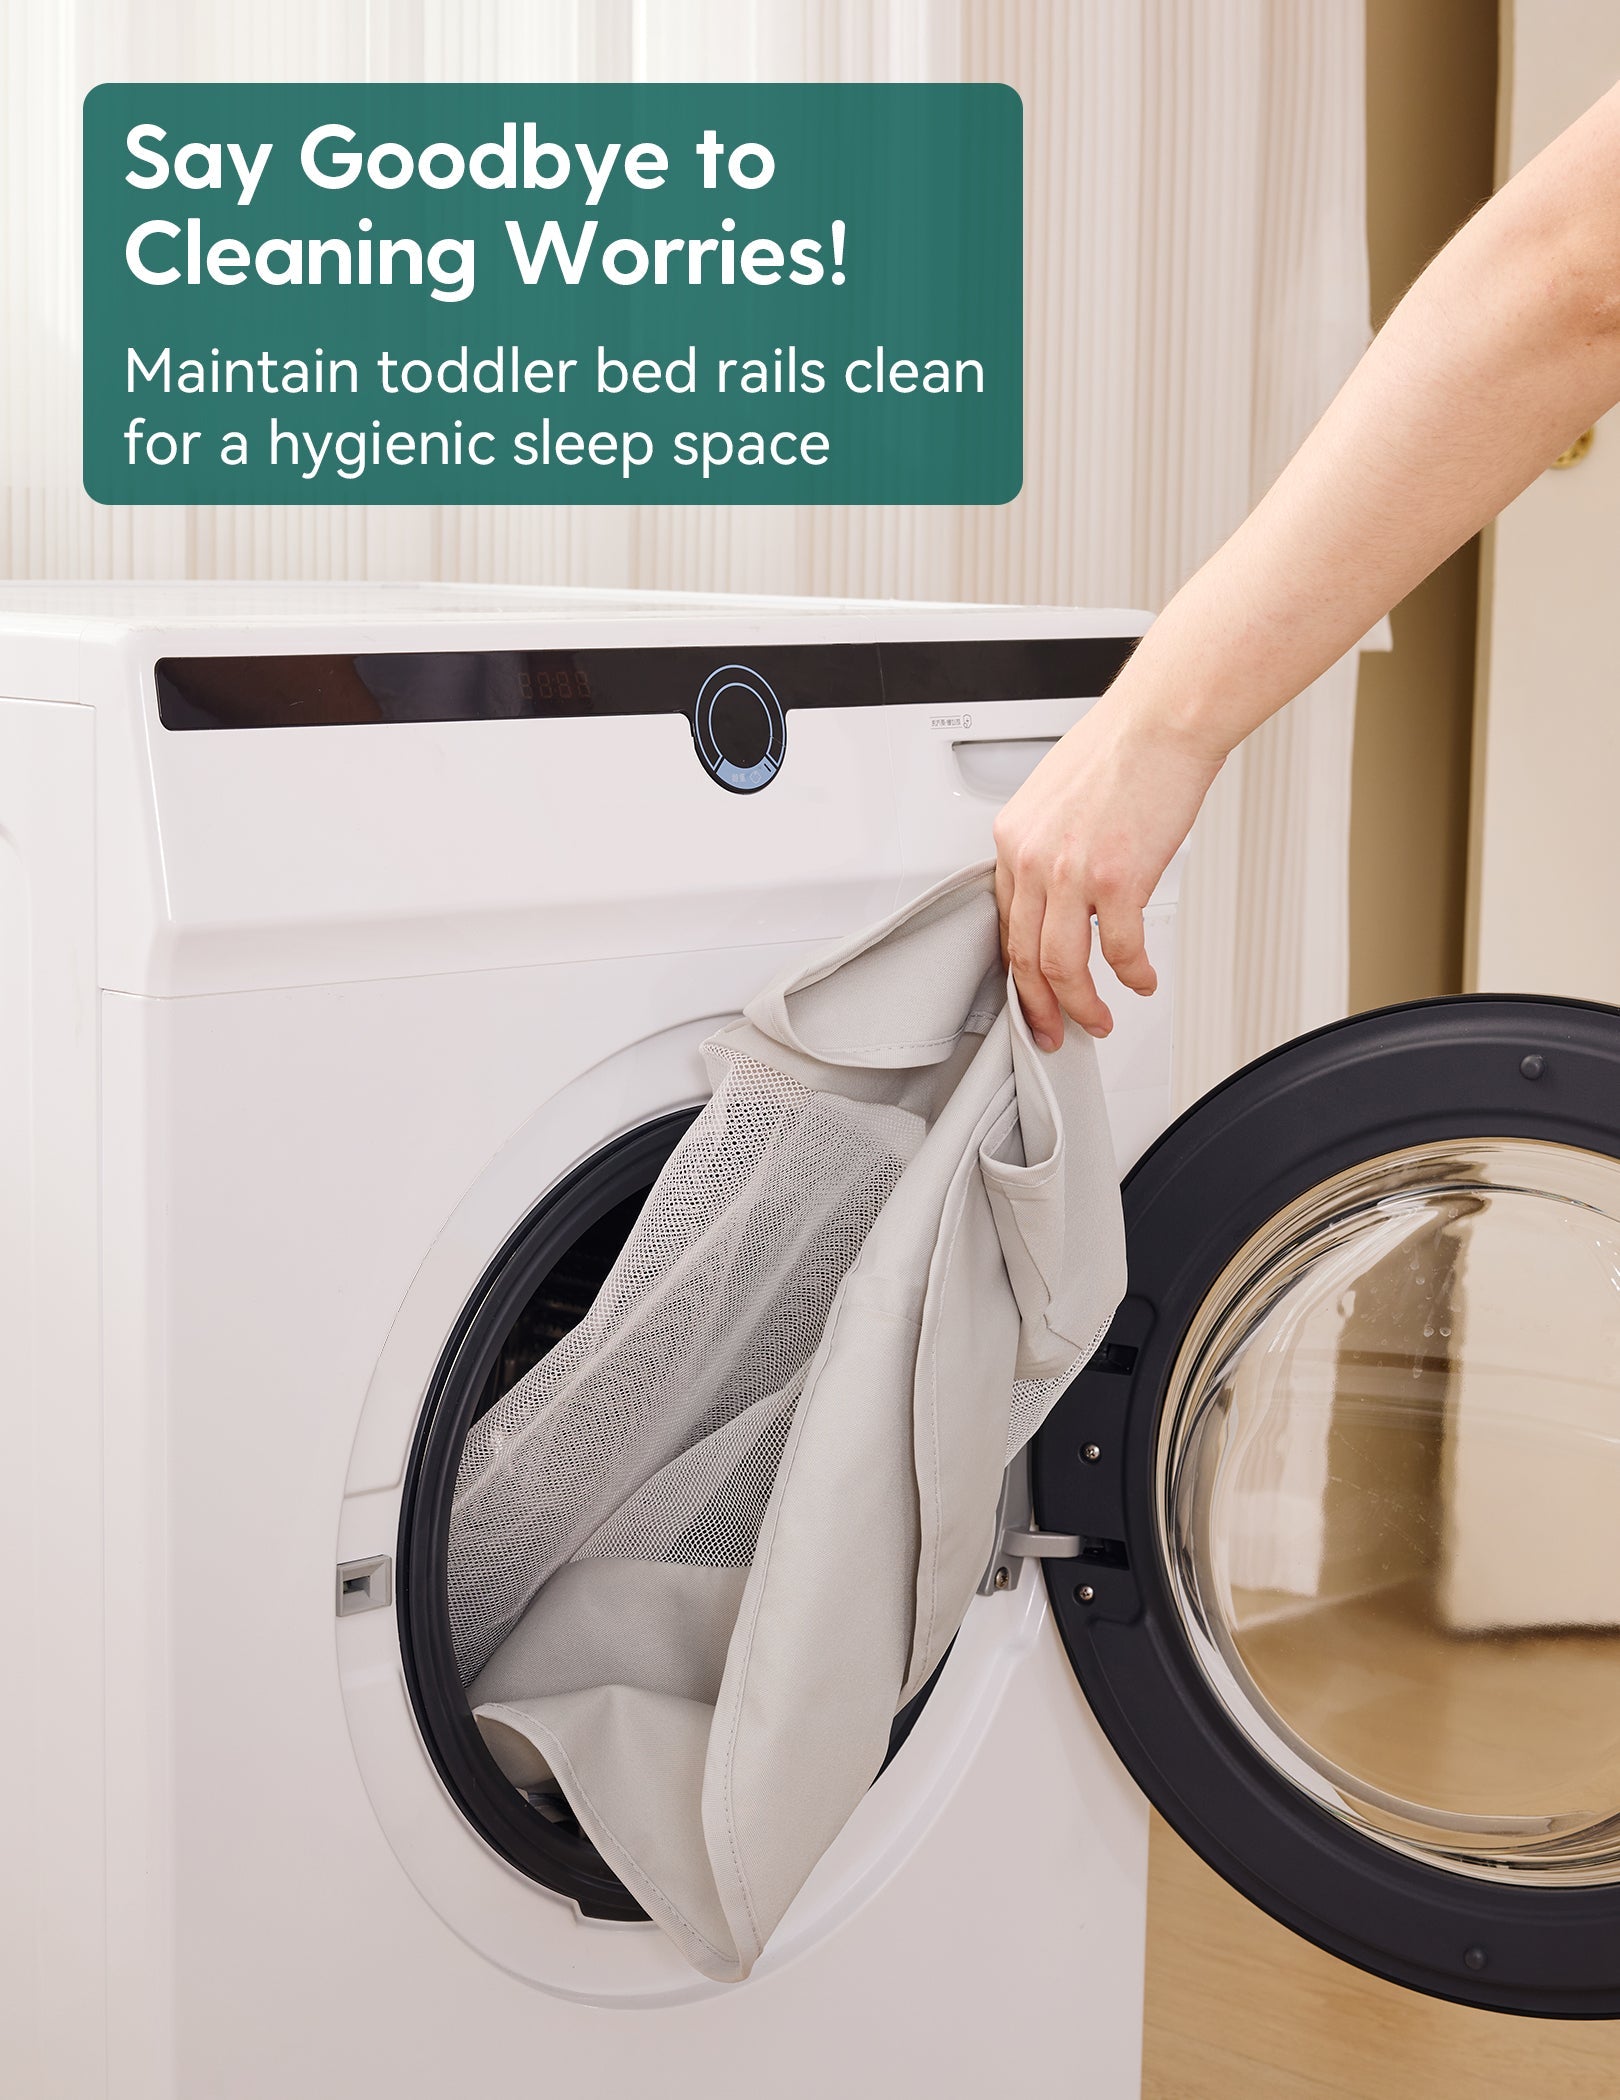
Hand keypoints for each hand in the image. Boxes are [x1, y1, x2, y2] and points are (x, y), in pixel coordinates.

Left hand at [993, 691, 1224, 1046]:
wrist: (1165, 720)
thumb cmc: (1124, 747)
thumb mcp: (1057, 796)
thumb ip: (1049, 845)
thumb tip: (1061, 890)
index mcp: (1013, 838)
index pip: (1006, 923)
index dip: (1018, 969)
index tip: (1031, 991)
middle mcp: (1033, 858)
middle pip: (1025, 957)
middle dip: (1040, 1006)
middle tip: (1053, 1029)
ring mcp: (1072, 873)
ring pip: (1063, 968)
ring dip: (1082, 1005)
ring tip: (1099, 1019)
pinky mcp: (1118, 881)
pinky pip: (1120, 951)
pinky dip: (1132, 975)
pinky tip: (1142, 980)